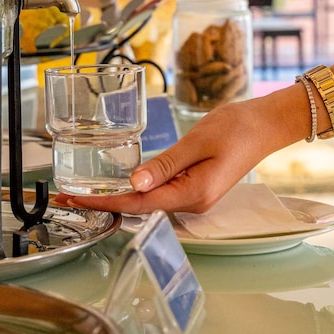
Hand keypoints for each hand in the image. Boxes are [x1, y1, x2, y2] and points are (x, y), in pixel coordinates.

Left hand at [54, 95, 289, 214]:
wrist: (264, 126)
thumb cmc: (236, 129)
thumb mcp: (198, 141)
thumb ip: (166, 164)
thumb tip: (134, 183)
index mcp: (193, 193)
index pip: (139, 203)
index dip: (105, 202)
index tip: (77, 198)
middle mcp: (192, 203)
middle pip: (140, 208)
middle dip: (104, 203)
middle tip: (69, 195)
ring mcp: (194, 198)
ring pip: (148, 203)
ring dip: (117, 198)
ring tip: (85, 192)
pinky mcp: (195, 188)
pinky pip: (160, 195)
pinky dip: (136, 192)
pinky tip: (119, 185)